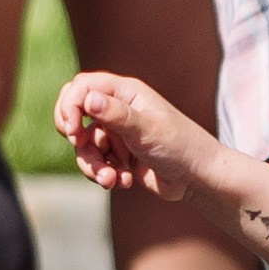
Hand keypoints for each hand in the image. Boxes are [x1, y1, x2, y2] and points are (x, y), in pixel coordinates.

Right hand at [57, 69, 215, 207]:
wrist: (198, 179)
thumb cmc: (181, 147)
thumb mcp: (148, 129)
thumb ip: (117, 115)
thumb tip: (88, 99)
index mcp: (126, 93)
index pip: (82, 87)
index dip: (70, 105)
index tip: (72, 130)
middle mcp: (118, 109)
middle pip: (75, 112)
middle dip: (73, 133)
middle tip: (80, 145)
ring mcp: (117, 133)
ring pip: (83, 144)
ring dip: (92, 164)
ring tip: (111, 180)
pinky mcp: (118, 156)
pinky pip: (95, 163)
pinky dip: (103, 174)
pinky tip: (124, 182)